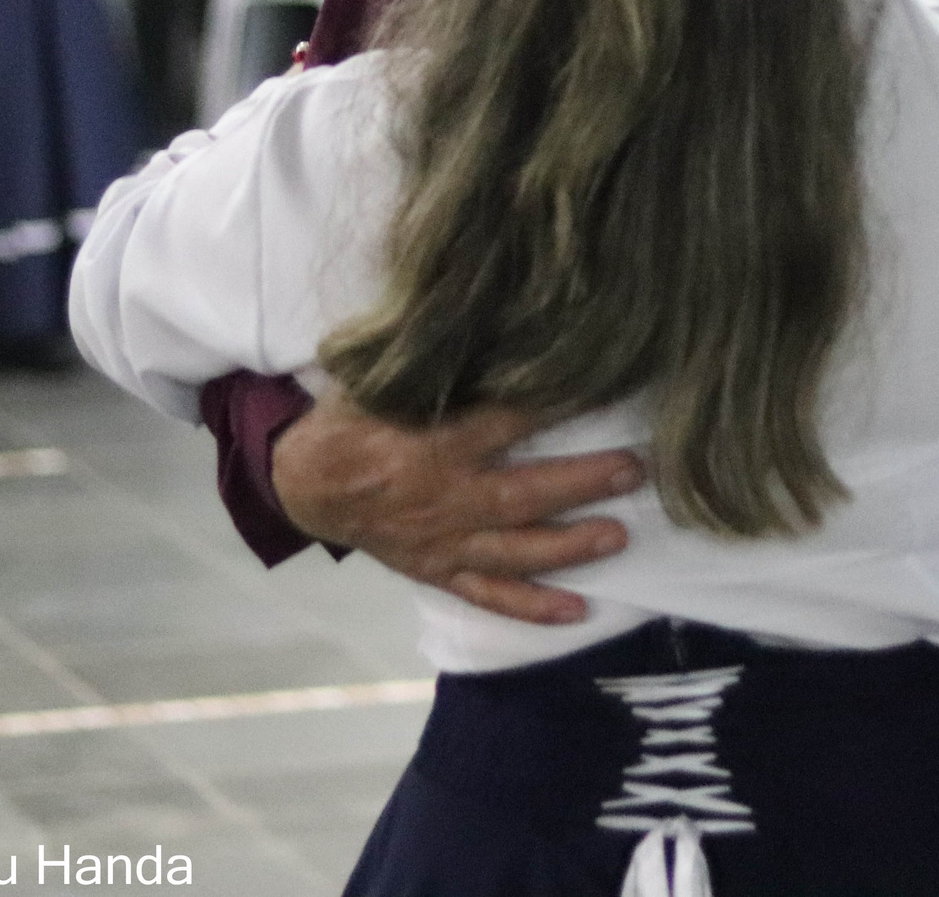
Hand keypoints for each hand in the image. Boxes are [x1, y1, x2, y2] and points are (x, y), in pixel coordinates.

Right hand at [271, 388, 643, 623]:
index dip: (558, 403)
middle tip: (633, 470)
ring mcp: (442, 542)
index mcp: (432, 444)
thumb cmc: (353, 420)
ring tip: (620, 535)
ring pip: (515, 550)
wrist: (305, 484)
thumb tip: (495, 327)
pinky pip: (489, 594)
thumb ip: (434, 365)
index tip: (605, 387)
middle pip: (523, 494)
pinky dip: (531, 607)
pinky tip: (577, 612)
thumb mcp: (382, 379)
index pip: (505, 420)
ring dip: (570, 545)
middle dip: (582, 483)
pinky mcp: (438, 571)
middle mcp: (442, 498)